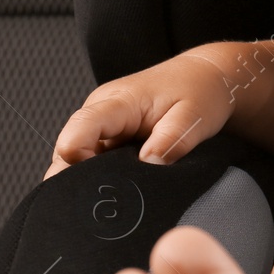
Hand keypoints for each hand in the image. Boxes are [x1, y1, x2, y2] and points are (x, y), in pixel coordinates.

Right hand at [44, 51, 236, 180]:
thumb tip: (148, 165)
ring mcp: (103, 124)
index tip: (103, 182)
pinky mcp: (109, 134)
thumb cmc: (200, 92)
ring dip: (93, 179)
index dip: (79, 161)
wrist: (206, 77)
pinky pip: (94, 159)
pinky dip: (102, 175)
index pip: (79, 131)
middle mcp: (101, 111)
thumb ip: (171, 141)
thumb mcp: (194, 117)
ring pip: (76, 159)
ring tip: (121, 193)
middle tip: (114, 196)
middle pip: (68, 151)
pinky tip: (122, 186)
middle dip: (81, 179)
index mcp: (117, 103)